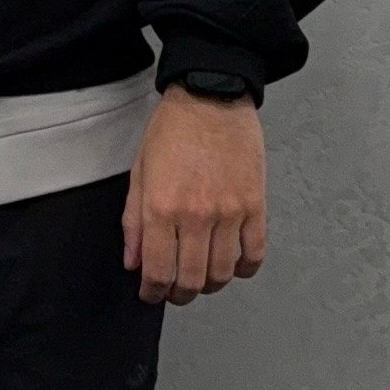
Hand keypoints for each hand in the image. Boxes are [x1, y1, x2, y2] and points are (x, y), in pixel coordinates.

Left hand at [122, 88, 265, 305]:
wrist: (211, 95)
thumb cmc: (172, 128)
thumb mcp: (139, 171)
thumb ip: (134, 221)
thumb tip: (134, 261)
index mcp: (162, 207)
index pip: (158, 271)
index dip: (152, 292)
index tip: (151, 294)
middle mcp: (197, 215)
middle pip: (192, 280)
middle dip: (179, 294)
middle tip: (175, 292)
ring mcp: (230, 212)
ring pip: (223, 273)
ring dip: (211, 285)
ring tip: (202, 279)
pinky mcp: (255, 205)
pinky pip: (254, 253)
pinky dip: (244, 269)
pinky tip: (233, 266)